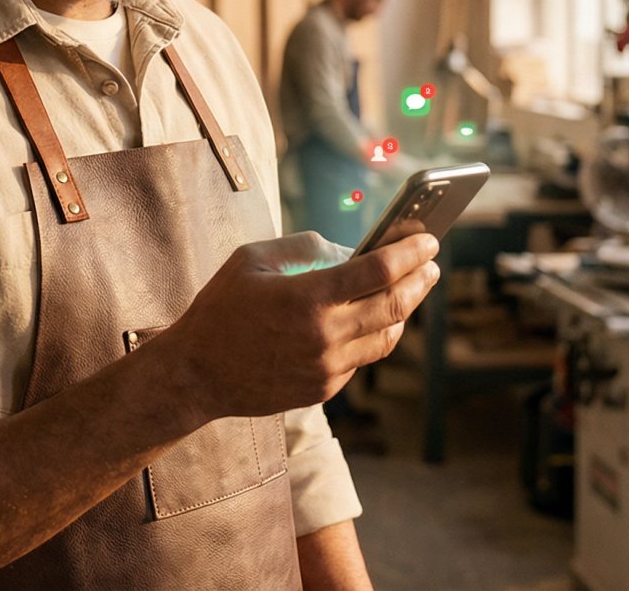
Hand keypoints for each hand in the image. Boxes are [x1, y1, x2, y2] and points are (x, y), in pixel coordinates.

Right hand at [145, 231, 440, 423]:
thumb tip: (350, 250)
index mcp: (307, 296)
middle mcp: (324, 335)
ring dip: (406, 309)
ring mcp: (327, 367)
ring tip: (415, 288)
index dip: (410, 253)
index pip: (379, 271)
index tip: (429, 240)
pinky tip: (380, 318)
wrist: (196, 373)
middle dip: (420, 280)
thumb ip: (305, 248)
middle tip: (432, 264)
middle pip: (394, 305)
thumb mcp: (254, 259)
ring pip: (387, 336)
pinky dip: (376, 333)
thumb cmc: (221, 307)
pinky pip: (362, 357)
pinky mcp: (323, 388)